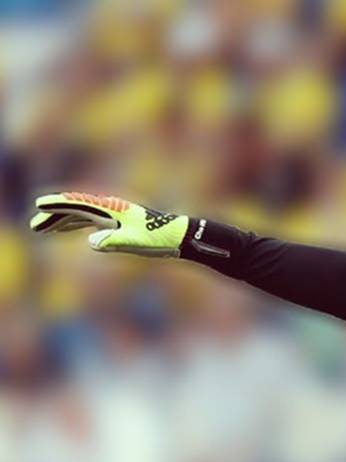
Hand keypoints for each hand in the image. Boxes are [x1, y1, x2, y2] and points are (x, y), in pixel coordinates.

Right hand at [30, 192, 188, 257]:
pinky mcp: (119, 223)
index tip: (41, 205)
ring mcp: (115, 215)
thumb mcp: (136, 242)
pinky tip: (67, 229)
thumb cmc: (159, 238)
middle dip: (55, 215)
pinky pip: (90, 220)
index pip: (81, 204)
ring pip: (81, 214)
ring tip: (43, 226)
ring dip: (62, 219)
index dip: (59, 205)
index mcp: (113, 210)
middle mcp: (112, 209)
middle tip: (34, 224)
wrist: (180, 237)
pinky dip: (75, 223)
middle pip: (77, 208)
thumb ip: (113, 241)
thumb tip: (91, 242)